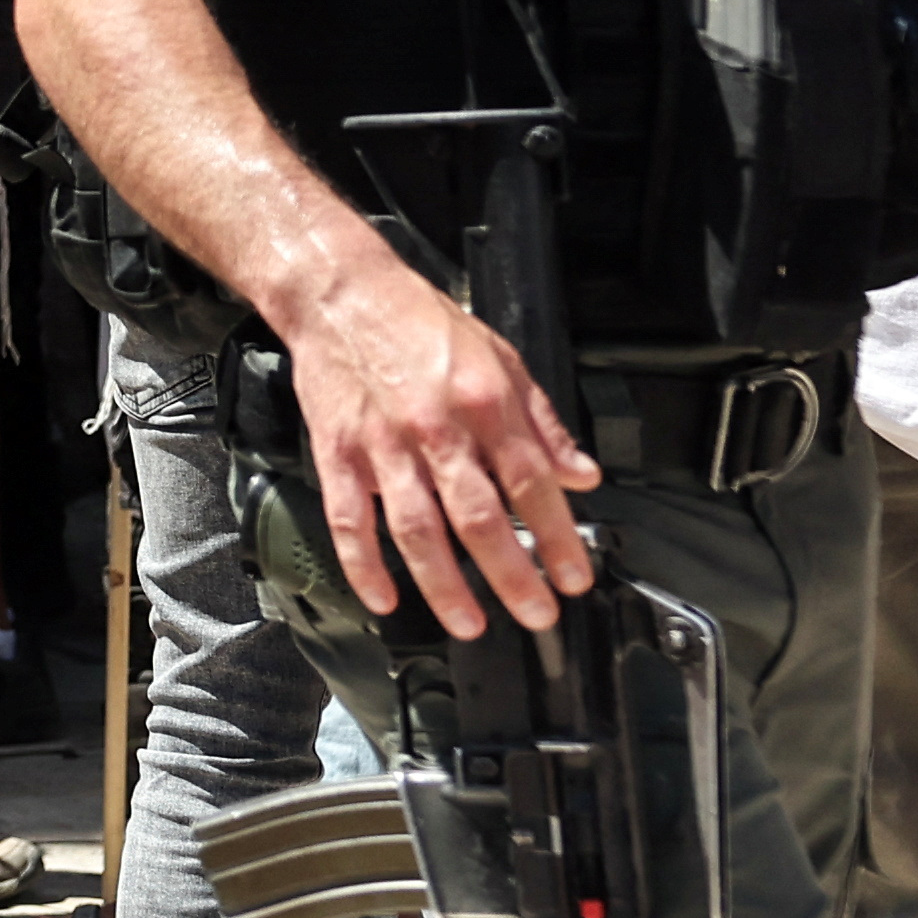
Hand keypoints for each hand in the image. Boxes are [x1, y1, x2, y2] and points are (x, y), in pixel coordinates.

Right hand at [275, 260, 598, 634]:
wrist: (340, 294)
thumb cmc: (421, 323)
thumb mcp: (503, 359)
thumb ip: (543, 423)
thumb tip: (580, 475)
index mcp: (485, 403)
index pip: (532, 484)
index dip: (559, 537)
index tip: (575, 577)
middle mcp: (436, 428)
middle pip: (479, 517)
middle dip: (512, 574)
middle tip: (536, 614)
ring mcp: (382, 444)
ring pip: (417, 528)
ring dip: (445, 584)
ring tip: (469, 622)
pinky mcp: (337, 452)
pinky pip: (350, 519)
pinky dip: (364, 564)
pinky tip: (384, 596)